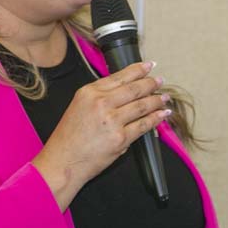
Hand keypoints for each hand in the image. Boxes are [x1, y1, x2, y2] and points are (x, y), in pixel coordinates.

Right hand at [33, 61, 169, 210]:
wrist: (62, 162)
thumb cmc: (68, 138)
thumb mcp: (78, 107)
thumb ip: (99, 97)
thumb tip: (124, 91)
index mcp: (89, 92)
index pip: (120, 76)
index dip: (138, 70)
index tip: (149, 66)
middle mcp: (100, 103)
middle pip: (134, 89)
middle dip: (151, 84)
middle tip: (160, 81)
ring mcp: (111, 121)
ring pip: (141, 106)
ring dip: (156, 101)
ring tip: (164, 98)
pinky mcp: (120, 138)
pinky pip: (143, 125)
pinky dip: (155, 119)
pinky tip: (161, 115)